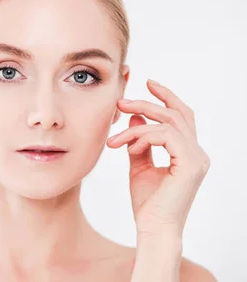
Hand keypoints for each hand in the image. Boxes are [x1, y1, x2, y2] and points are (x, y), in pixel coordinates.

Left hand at [106, 79, 209, 237]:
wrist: (152, 228)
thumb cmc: (147, 203)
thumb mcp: (139, 165)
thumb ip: (139, 142)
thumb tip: (135, 118)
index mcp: (188, 153)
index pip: (182, 116)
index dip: (166, 97)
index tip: (147, 84)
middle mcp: (198, 154)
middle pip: (176, 114)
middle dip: (147, 103)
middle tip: (121, 102)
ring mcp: (197, 158)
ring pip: (168, 123)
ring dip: (136, 124)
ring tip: (115, 139)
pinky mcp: (190, 164)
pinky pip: (164, 135)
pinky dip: (142, 137)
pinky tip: (127, 148)